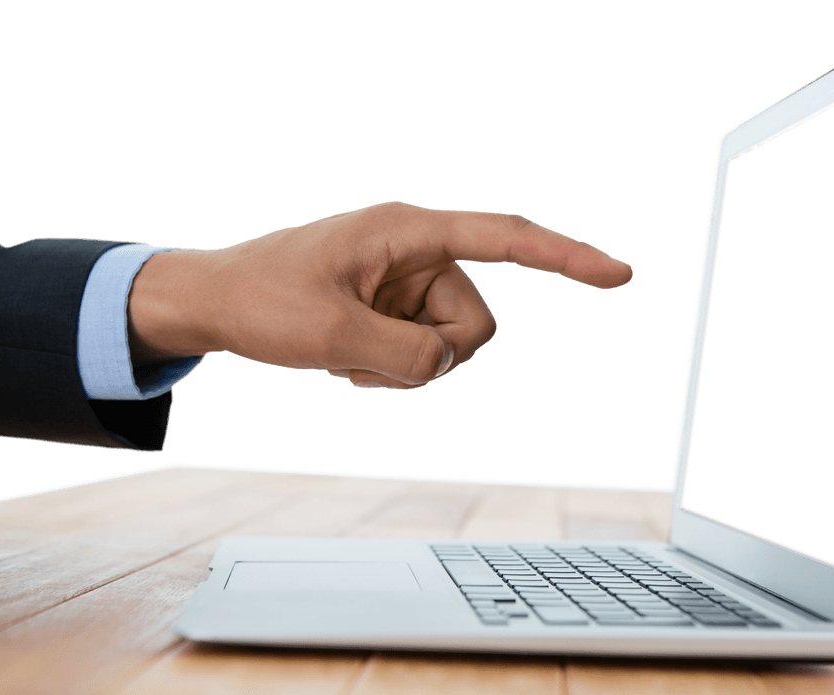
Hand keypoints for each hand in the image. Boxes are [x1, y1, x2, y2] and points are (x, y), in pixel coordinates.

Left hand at [127, 201, 631, 388]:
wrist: (215, 304)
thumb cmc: (261, 301)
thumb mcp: (331, 336)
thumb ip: (407, 356)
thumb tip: (447, 361)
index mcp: (409, 232)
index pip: (505, 238)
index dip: (566, 257)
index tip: (618, 274)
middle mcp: (419, 252)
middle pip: (476, 324)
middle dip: (432, 357)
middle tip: (366, 358)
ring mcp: (408, 282)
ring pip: (452, 346)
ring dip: (405, 368)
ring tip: (347, 357)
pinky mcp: (396, 308)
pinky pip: (426, 355)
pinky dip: (391, 370)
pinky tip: (346, 359)